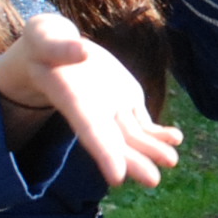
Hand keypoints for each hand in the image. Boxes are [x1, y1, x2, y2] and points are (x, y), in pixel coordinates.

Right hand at [0, 13, 184, 188]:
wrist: (54, 49)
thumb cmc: (42, 42)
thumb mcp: (43, 36)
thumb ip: (60, 47)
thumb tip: (82, 52)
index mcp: (71, 99)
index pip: (89, 130)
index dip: (103, 153)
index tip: (117, 177)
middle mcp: (93, 110)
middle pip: (114, 141)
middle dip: (133, 161)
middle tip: (153, 180)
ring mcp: (111, 107)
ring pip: (132, 136)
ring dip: (152, 149)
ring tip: (172, 159)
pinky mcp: (125, 99)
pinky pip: (143, 123)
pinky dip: (158, 133)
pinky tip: (175, 139)